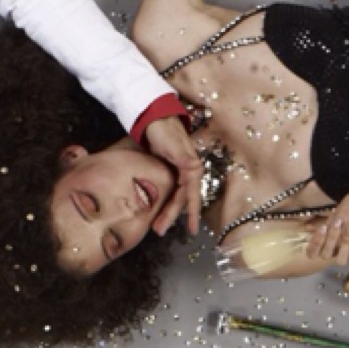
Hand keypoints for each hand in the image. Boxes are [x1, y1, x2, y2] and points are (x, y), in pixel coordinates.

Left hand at [141, 116, 201, 237]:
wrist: (154, 116)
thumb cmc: (163, 129)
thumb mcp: (172, 143)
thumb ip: (183, 157)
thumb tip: (194, 168)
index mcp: (191, 167)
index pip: (192, 195)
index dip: (192, 213)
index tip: (192, 229)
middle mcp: (187, 171)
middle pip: (180, 199)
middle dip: (171, 216)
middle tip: (159, 230)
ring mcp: (178, 171)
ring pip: (174, 196)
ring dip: (166, 211)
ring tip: (156, 226)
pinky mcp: (168, 169)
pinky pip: (168, 190)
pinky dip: (163, 201)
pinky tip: (156, 210)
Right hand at [306, 189, 348, 266]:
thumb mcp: (339, 214)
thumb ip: (329, 225)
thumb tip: (318, 231)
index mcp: (325, 239)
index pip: (312, 252)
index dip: (314, 245)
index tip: (323, 229)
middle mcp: (335, 248)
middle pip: (325, 255)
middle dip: (330, 240)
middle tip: (338, 224)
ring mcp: (348, 252)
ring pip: (340, 261)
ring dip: (343, 247)